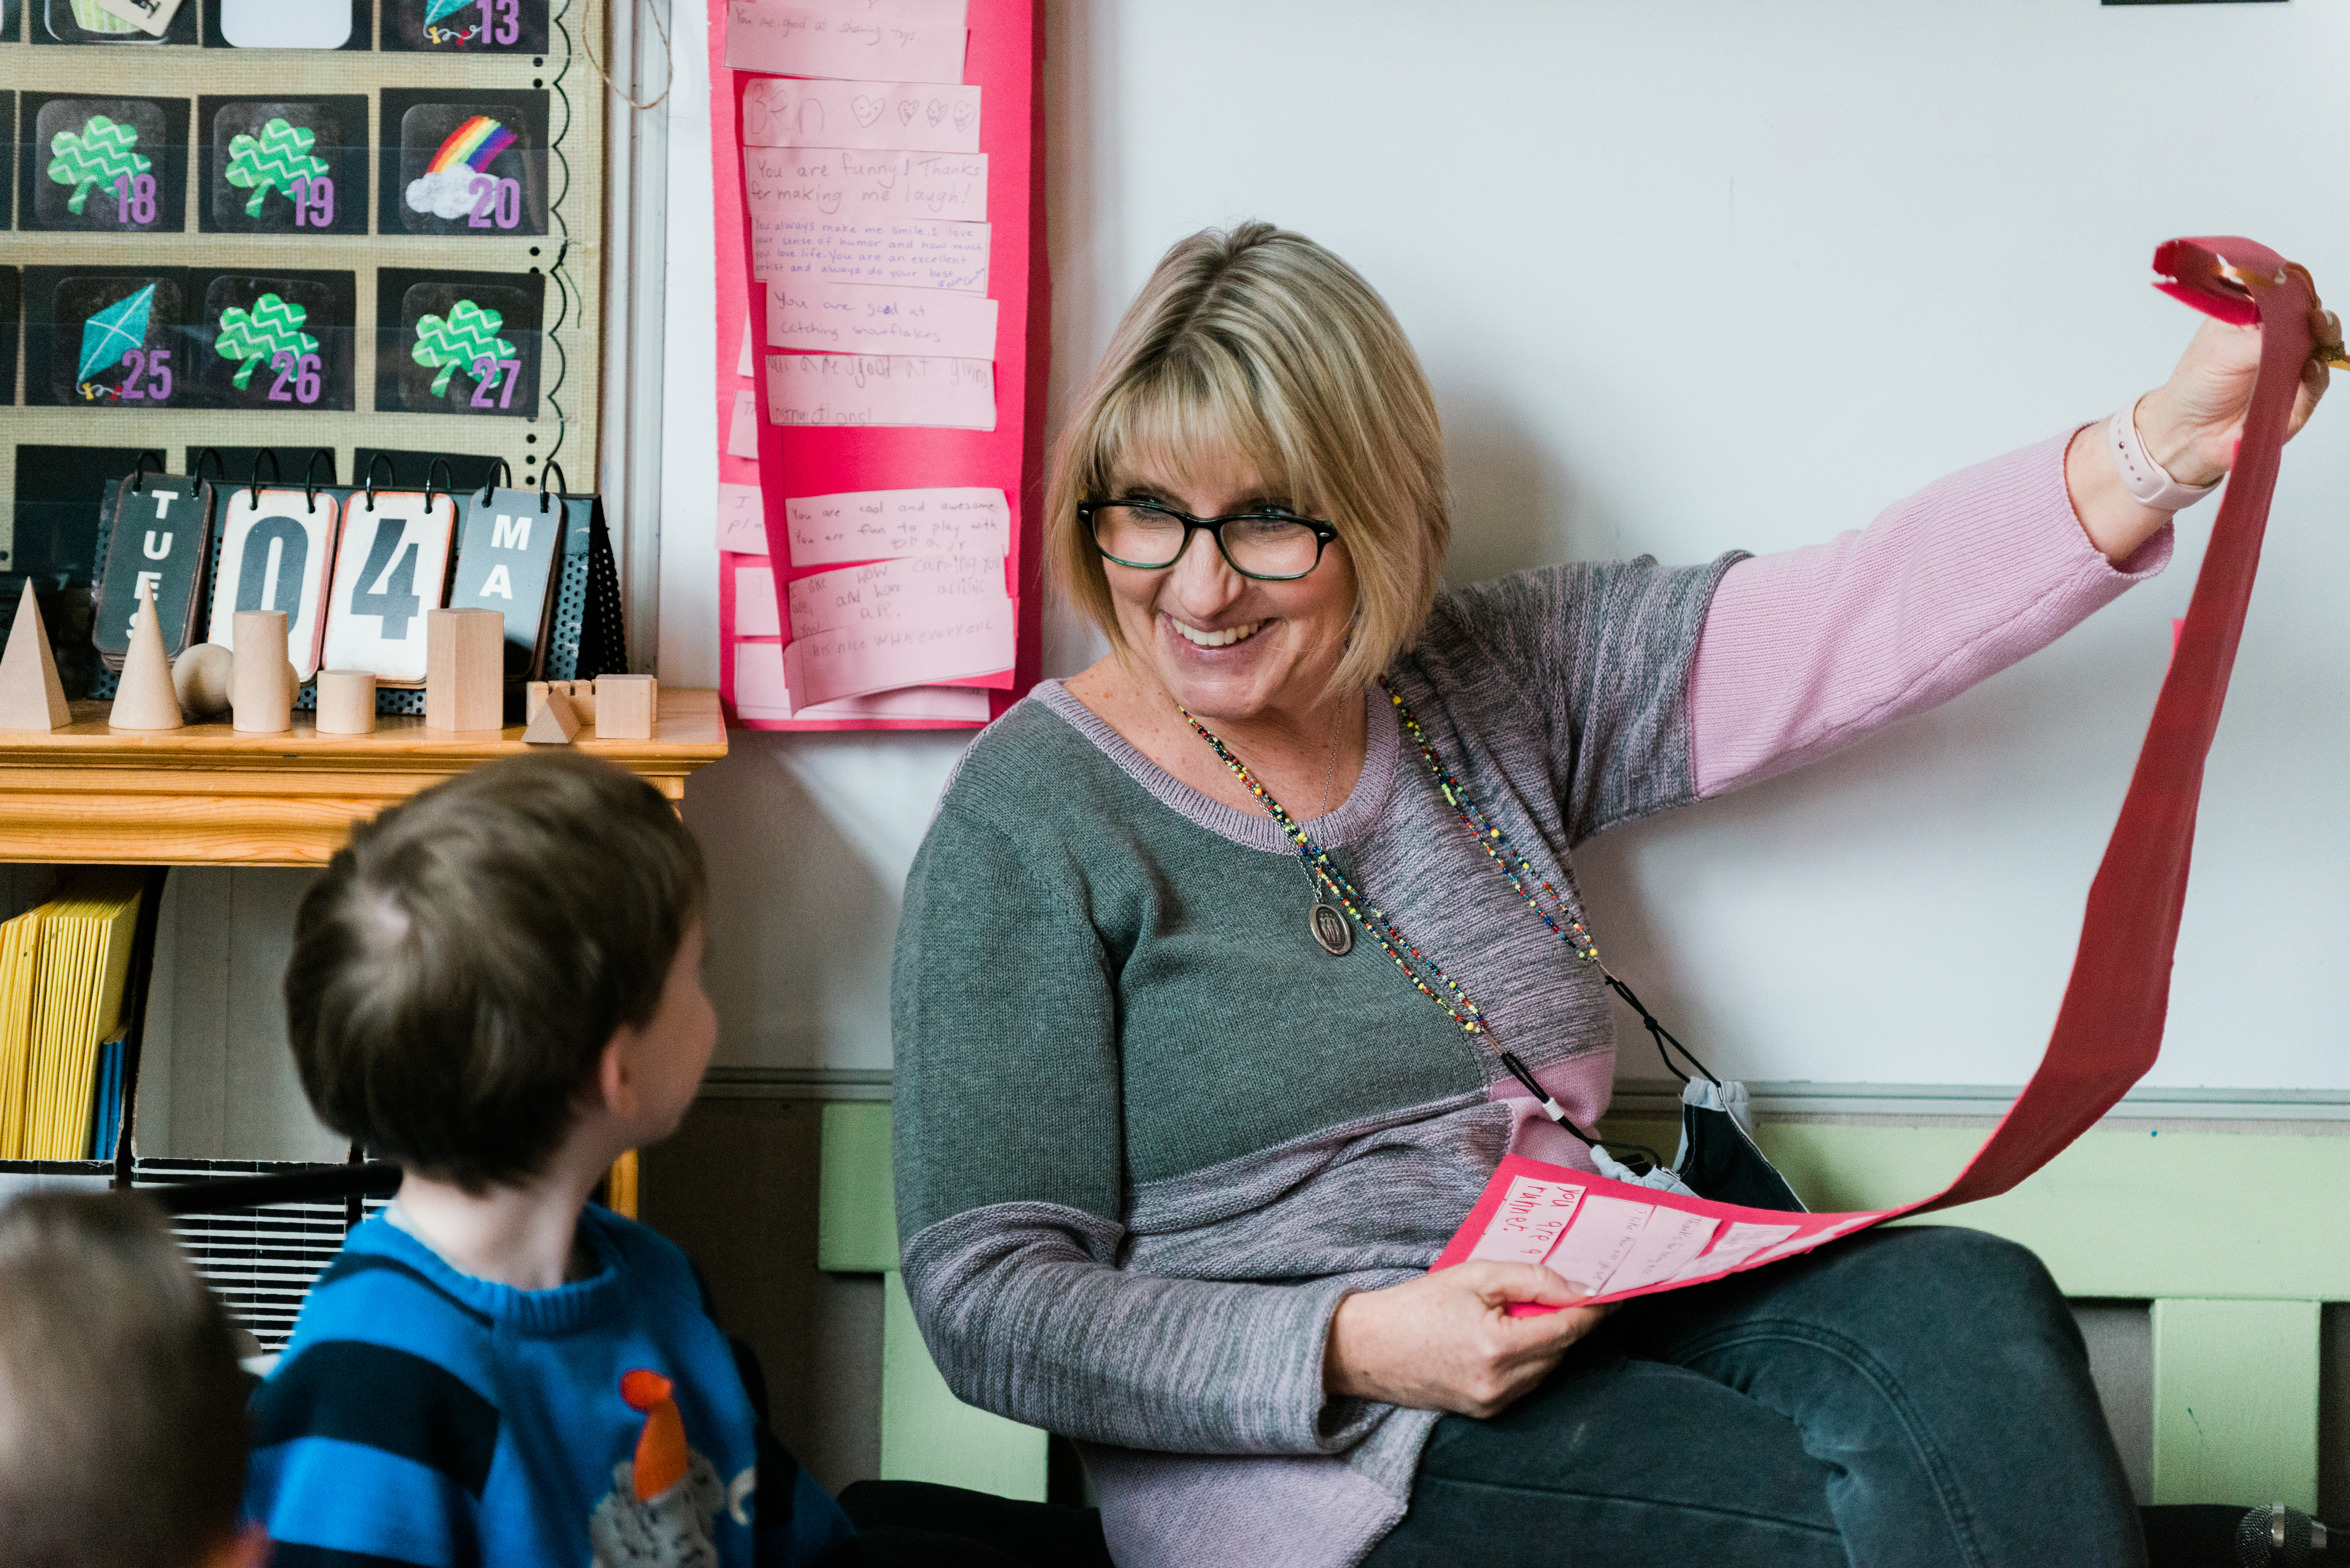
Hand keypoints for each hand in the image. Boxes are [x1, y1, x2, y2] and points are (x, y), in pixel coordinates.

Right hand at [1323, 1263, 1610, 1417]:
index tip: (1613, 1293)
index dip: (1594, 1310)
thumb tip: (1580, 1288)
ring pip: (1547, 1368)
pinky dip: (1530, 1358)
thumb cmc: (1415, 1306)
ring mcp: (1493, 1404)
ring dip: (1550, 1340)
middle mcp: (1501, 1384)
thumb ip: (1532, 1279)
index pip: (1568, 1329)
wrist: (1366, 1349)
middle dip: (1571, 1321)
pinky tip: (1511, 1335)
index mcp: (1499, 1347)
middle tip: (1571, 1292)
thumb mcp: (1475, 1276)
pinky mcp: (1485, 1412)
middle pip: (1562, 1350)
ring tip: (1531, 1311)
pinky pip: (1527, 1382)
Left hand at [2135, 301, 2336, 487]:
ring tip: (2318, 338)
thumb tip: (2297, 321)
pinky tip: (2310, 369)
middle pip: (2313, 322)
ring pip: (2323, 350)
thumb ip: (2263, 334)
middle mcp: (2276, 341)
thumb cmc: (2196, 385)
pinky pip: (2317, 384)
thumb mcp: (2221, 349)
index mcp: (2254, 320)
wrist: (2189, 431)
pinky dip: (2317, 376)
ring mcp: (2290, 367)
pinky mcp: (2297, 397)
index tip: (2303, 297)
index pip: (2287, 298)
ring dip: (2325, 342)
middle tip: (2317, 319)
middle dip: (2320, 319)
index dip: (2299, 296)